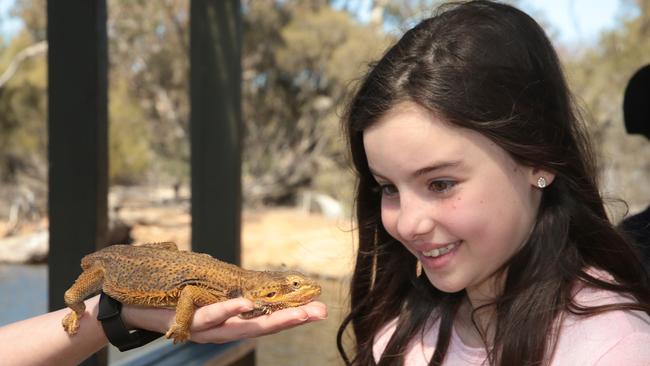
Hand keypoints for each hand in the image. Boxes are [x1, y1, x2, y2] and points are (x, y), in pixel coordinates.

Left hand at [122, 298, 327, 343]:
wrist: (126, 306)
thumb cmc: (166, 295)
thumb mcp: (203, 291)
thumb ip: (225, 290)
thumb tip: (248, 282)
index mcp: (226, 320)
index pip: (265, 317)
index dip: (292, 314)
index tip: (319, 307)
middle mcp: (220, 328)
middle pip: (262, 325)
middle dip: (293, 319)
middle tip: (321, 312)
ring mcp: (204, 327)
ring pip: (243, 326)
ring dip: (272, 320)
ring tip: (298, 314)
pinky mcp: (186, 321)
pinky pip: (209, 317)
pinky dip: (228, 310)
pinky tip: (245, 303)